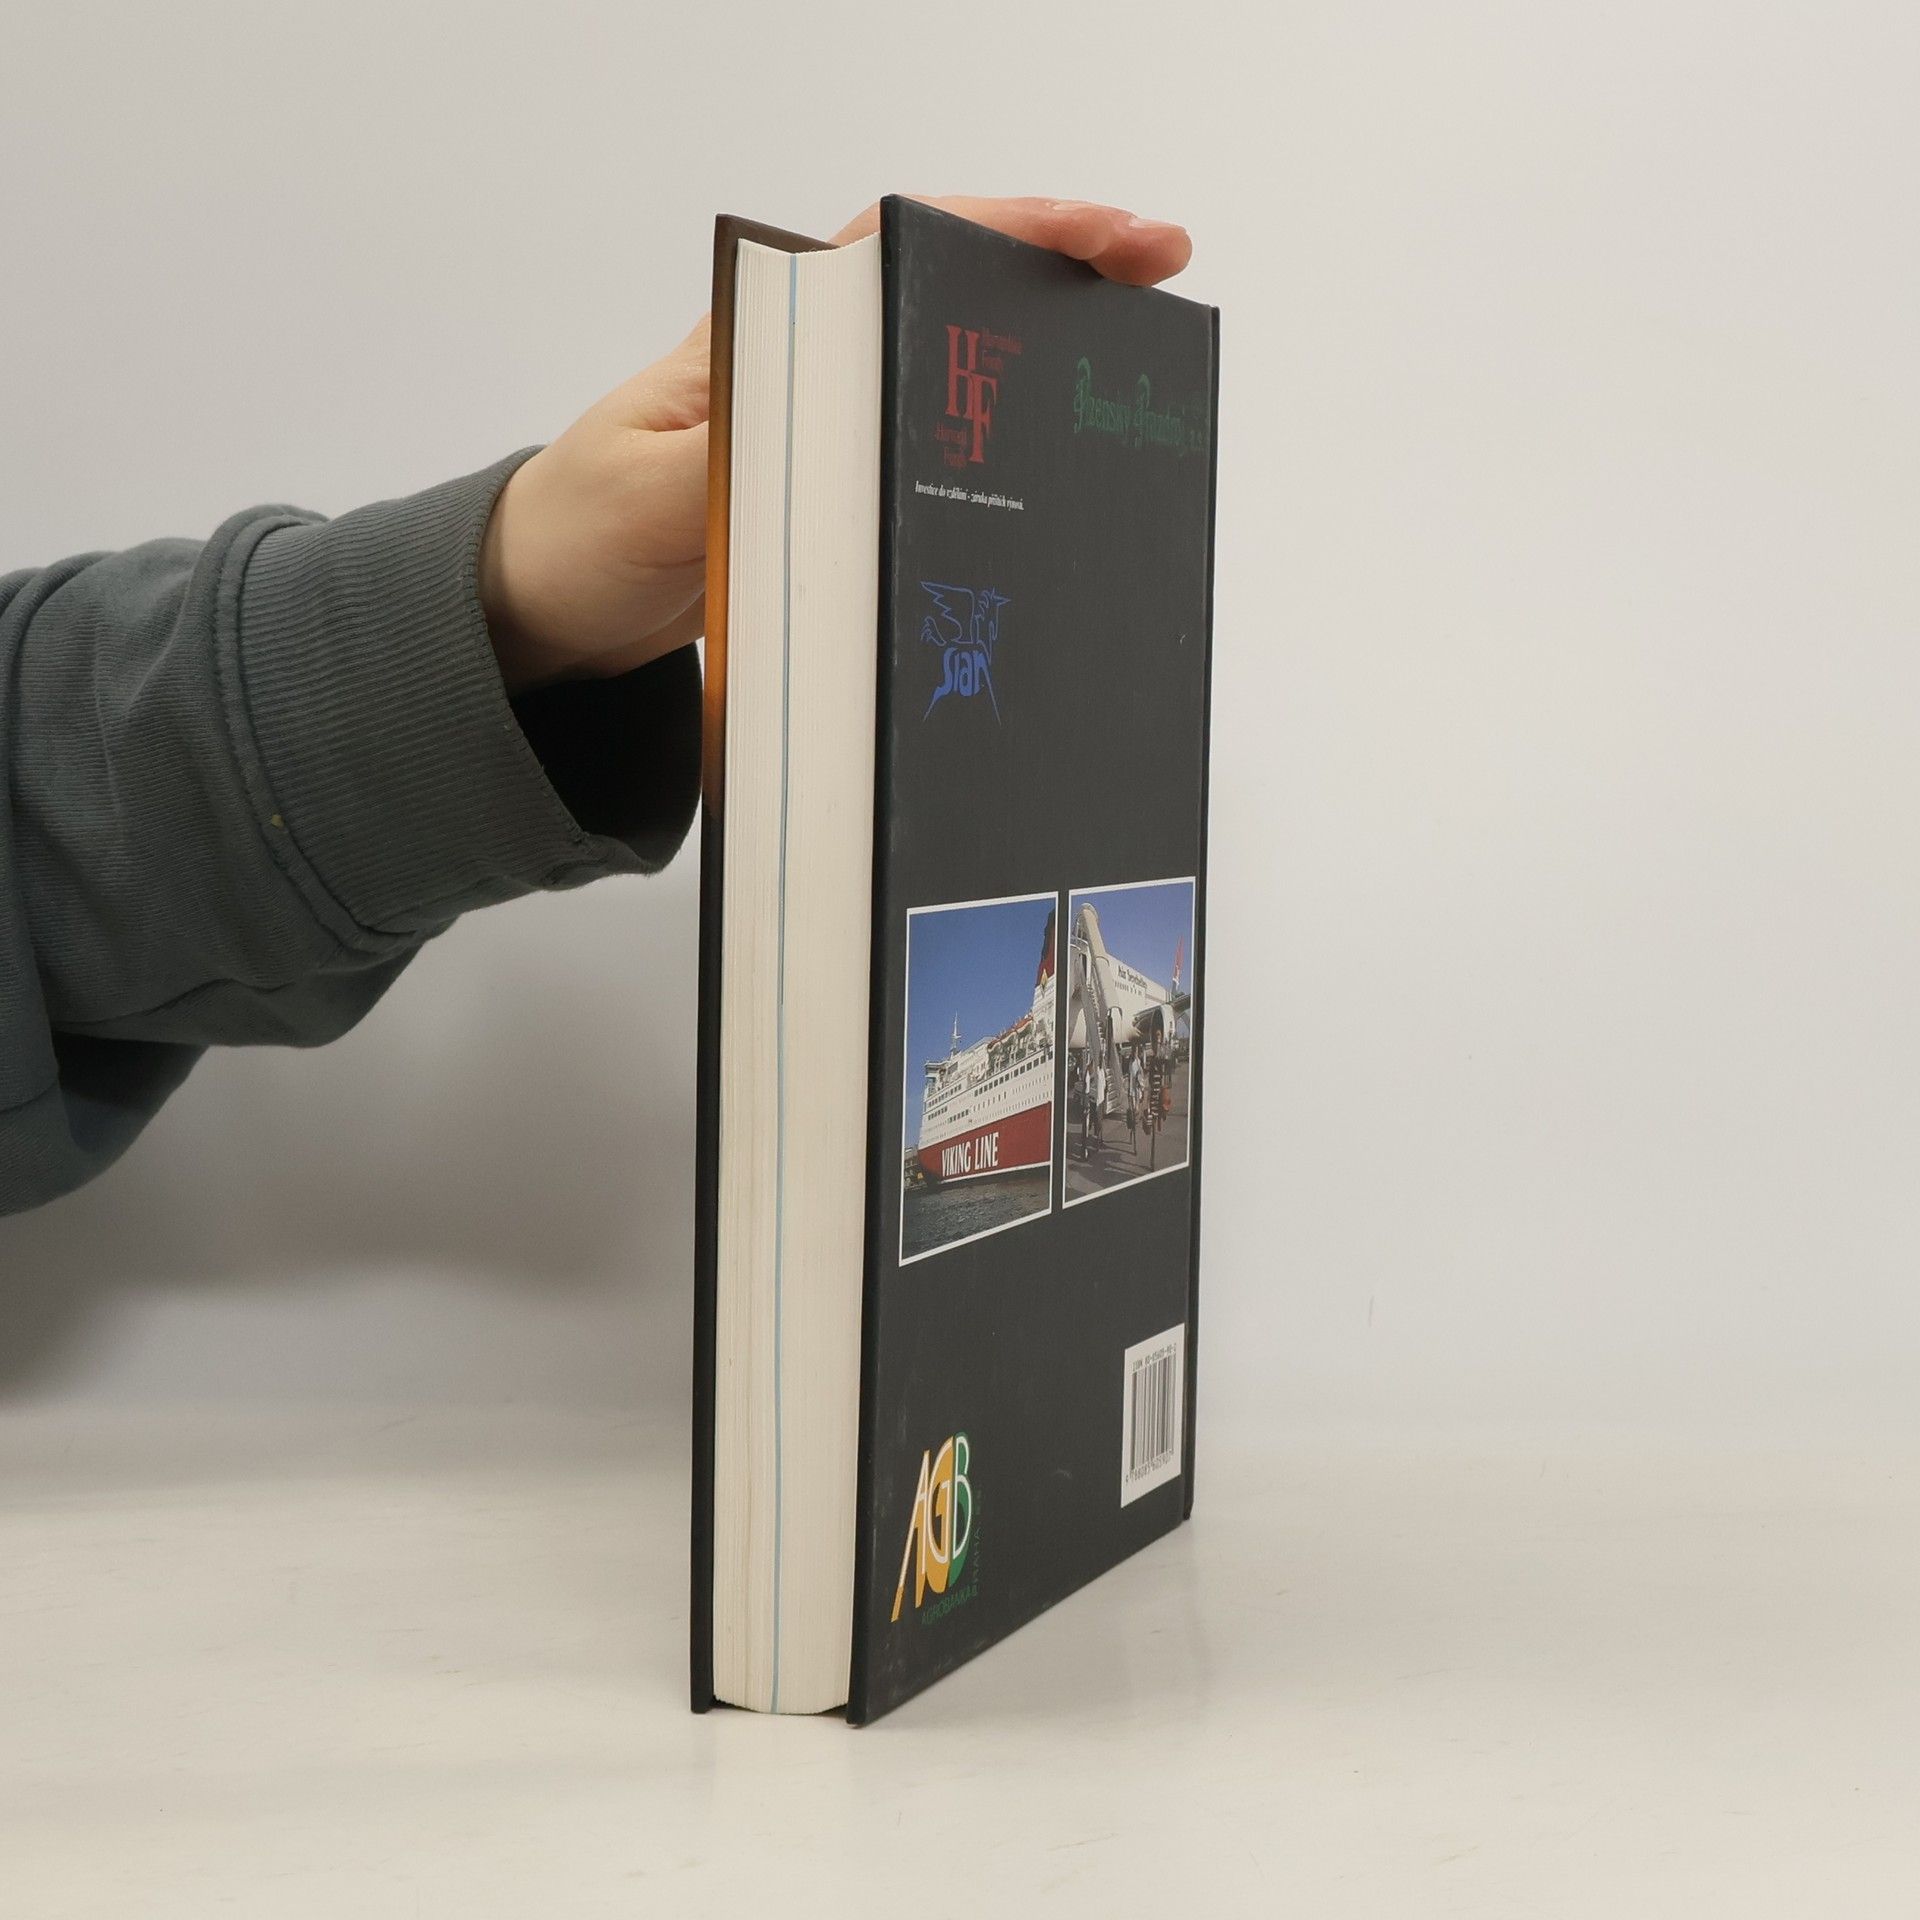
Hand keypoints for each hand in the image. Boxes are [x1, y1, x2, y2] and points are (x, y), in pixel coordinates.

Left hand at [478, 196, 1191, 693]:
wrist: (544, 603)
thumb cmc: (578, 529)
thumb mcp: (653, 493)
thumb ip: (739, 456)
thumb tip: (838, 429)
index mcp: (768, 335)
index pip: (904, 244)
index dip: (1015, 227)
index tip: (1109, 232)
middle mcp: (808, 367)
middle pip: (950, 292)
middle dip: (1059, 275)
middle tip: (1159, 274)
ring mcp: (824, 431)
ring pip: (950, 371)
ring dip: (1038, 363)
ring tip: (1131, 371)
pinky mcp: (829, 492)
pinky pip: (928, 454)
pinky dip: (996, 448)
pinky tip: (1049, 469)